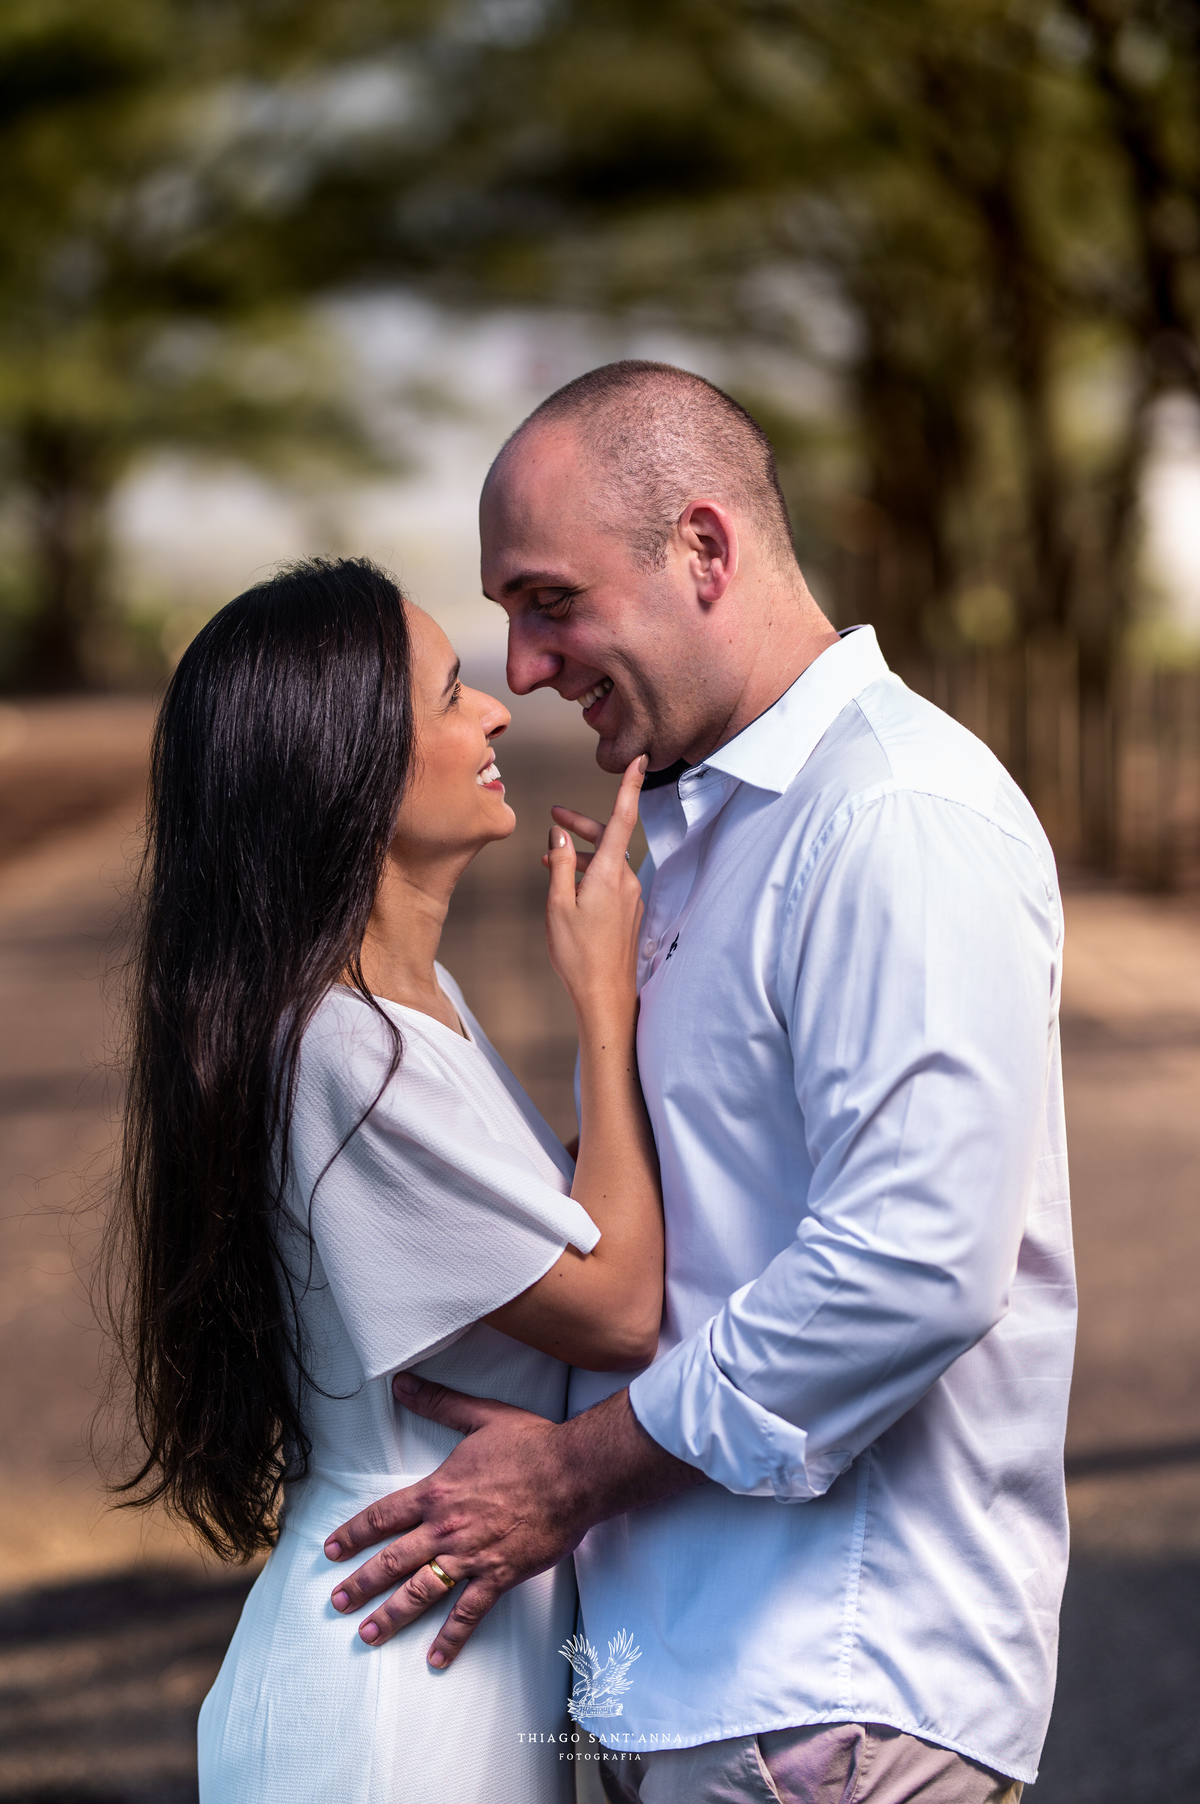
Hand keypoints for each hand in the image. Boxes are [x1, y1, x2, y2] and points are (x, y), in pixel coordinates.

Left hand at [325, 1377, 588, 1663]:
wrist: (574, 1473)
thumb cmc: (531, 1444)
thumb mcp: (481, 1416)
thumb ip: (439, 1402)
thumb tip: (402, 1384)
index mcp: (438, 1492)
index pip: (383, 1516)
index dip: (354, 1534)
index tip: (331, 1551)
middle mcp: (446, 1528)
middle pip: (393, 1561)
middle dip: (361, 1584)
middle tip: (337, 1602)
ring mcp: (471, 1556)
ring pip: (421, 1592)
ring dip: (392, 1616)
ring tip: (368, 1635)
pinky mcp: (499, 1576)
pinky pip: (469, 1613)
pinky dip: (451, 1638)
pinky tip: (435, 1660)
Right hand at [542, 754, 646, 1019]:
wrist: (606, 995)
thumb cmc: (578, 954)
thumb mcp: (558, 906)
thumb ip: (560, 866)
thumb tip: (558, 836)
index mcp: (609, 873)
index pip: (623, 818)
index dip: (631, 786)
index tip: (641, 760)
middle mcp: (626, 880)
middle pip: (608, 838)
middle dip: (581, 825)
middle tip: (554, 817)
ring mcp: (631, 897)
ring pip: (607, 861)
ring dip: (580, 855)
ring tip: (549, 862)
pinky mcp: (630, 912)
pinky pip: (610, 881)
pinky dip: (590, 875)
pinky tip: (568, 888)